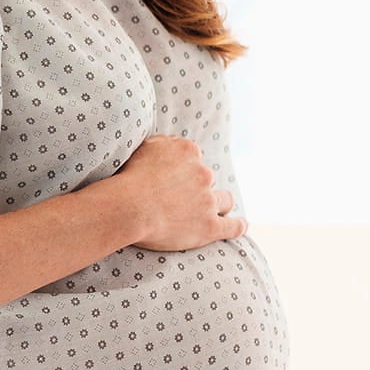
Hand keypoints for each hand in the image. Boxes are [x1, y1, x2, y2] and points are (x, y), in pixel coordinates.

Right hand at [109, 134, 246, 251]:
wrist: (130, 206)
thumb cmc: (129, 177)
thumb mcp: (144, 147)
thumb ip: (164, 143)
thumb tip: (174, 145)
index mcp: (188, 151)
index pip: (193, 158)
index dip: (183, 170)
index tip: (171, 179)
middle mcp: (203, 173)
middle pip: (207, 178)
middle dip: (197, 187)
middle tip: (179, 199)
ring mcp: (208, 200)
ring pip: (224, 200)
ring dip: (219, 204)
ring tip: (212, 211)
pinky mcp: (210, 226)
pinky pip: (232, 226)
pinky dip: (237, 226)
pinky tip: (239, 226)